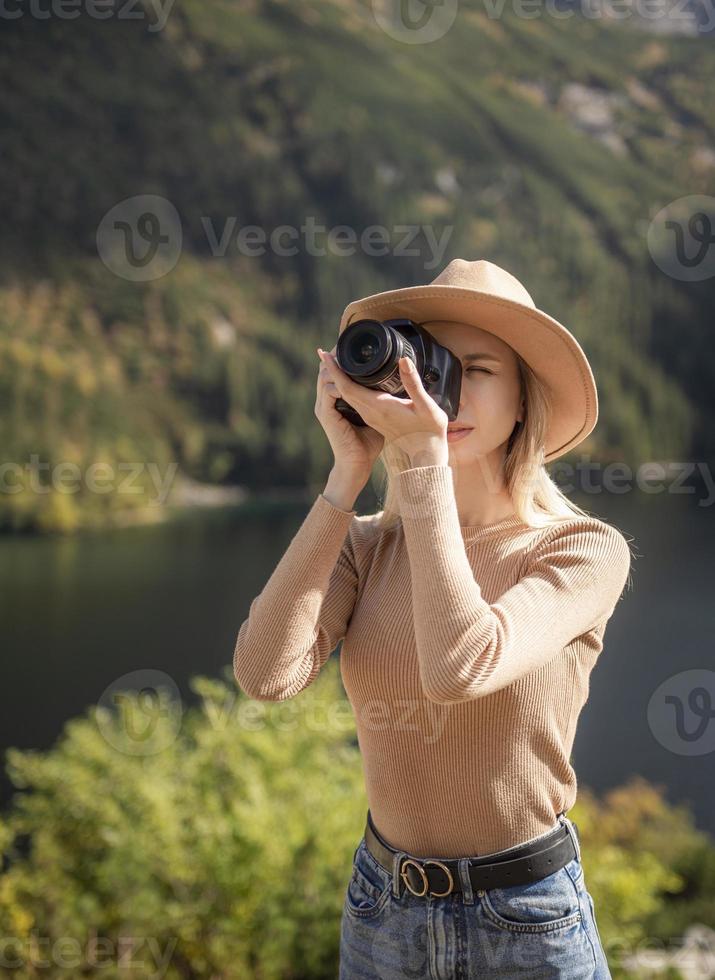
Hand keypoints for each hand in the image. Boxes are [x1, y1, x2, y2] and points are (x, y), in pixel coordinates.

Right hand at [314, 345, 384, 478]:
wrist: (357, 465)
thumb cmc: (368, 444)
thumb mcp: (377, 416)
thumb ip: (380, 399)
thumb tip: (396, 384)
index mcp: (340, 402)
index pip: (336, 374)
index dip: (341, 360)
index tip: (350, 346)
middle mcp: (329, 402)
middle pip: (326, 371)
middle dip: (334, 356)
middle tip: (343, 341)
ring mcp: (325, 407)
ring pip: (325, 376)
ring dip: (332, 363)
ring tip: (340, 351)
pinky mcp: (327, 414)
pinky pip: (328, 390)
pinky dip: (335, 379)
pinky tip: (343, 371)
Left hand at [319, 351, 448, 465]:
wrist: (426, 457)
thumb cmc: (430, 433)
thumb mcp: (426, 407)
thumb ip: (414, 384)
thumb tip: (403, 361)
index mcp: (378, 407)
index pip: (347, 387)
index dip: (336, 370)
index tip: (326, 355)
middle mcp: (370, 412)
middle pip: (343, 389)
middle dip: (334, 370)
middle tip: (327, 351)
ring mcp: (371, 417)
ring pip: (347, 395)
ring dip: (339, 379)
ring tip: (336, 361)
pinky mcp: (374, 419)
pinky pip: (354, 401)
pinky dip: (348, 388)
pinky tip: (351, 379)